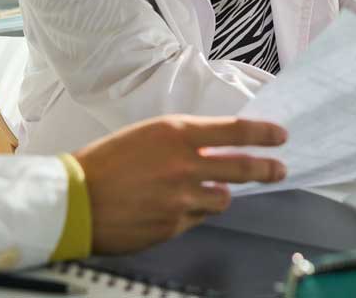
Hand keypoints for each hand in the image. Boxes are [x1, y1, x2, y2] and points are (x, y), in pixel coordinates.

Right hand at [73, 115, 285, 253]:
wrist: (76, 198)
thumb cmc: (104, 162)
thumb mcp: (145, 135)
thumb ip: (180, 142)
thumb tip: (209, 150)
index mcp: (176, 133)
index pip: (234, 130)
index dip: (262, 133)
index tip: (279, 135)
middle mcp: (185, 164)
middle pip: (242, 167)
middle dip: (267, 168)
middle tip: (279, 168)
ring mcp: (182, 198)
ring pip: (222, 198)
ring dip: (219, 194)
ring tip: (207, 191)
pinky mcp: (175, 225)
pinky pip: (197, 218)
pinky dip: (192, 211)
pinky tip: (171, 206)